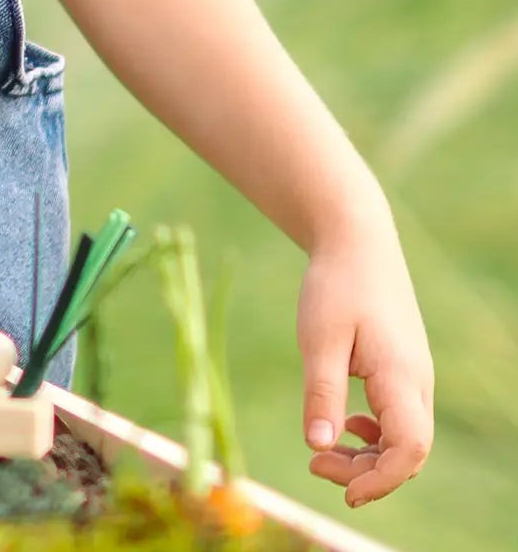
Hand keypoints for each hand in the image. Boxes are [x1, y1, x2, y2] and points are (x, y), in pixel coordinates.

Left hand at [297, 223, 433, 505]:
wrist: (357, 242)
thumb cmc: (336, 285)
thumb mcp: (319, 337)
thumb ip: (321, 393)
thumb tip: (318, 448)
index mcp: (401, 376)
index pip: (410, 448)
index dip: (382, 479)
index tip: (343, 490)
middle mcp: (416, 383)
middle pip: (409, 452)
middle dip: (367, 472)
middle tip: (315, 465)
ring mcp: (413, 377)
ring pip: (403, 438)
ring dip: (369, 456)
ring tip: (323, 453)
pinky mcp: (402, 371)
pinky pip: (398, 419)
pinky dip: (373, 435)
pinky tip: (344, 425)